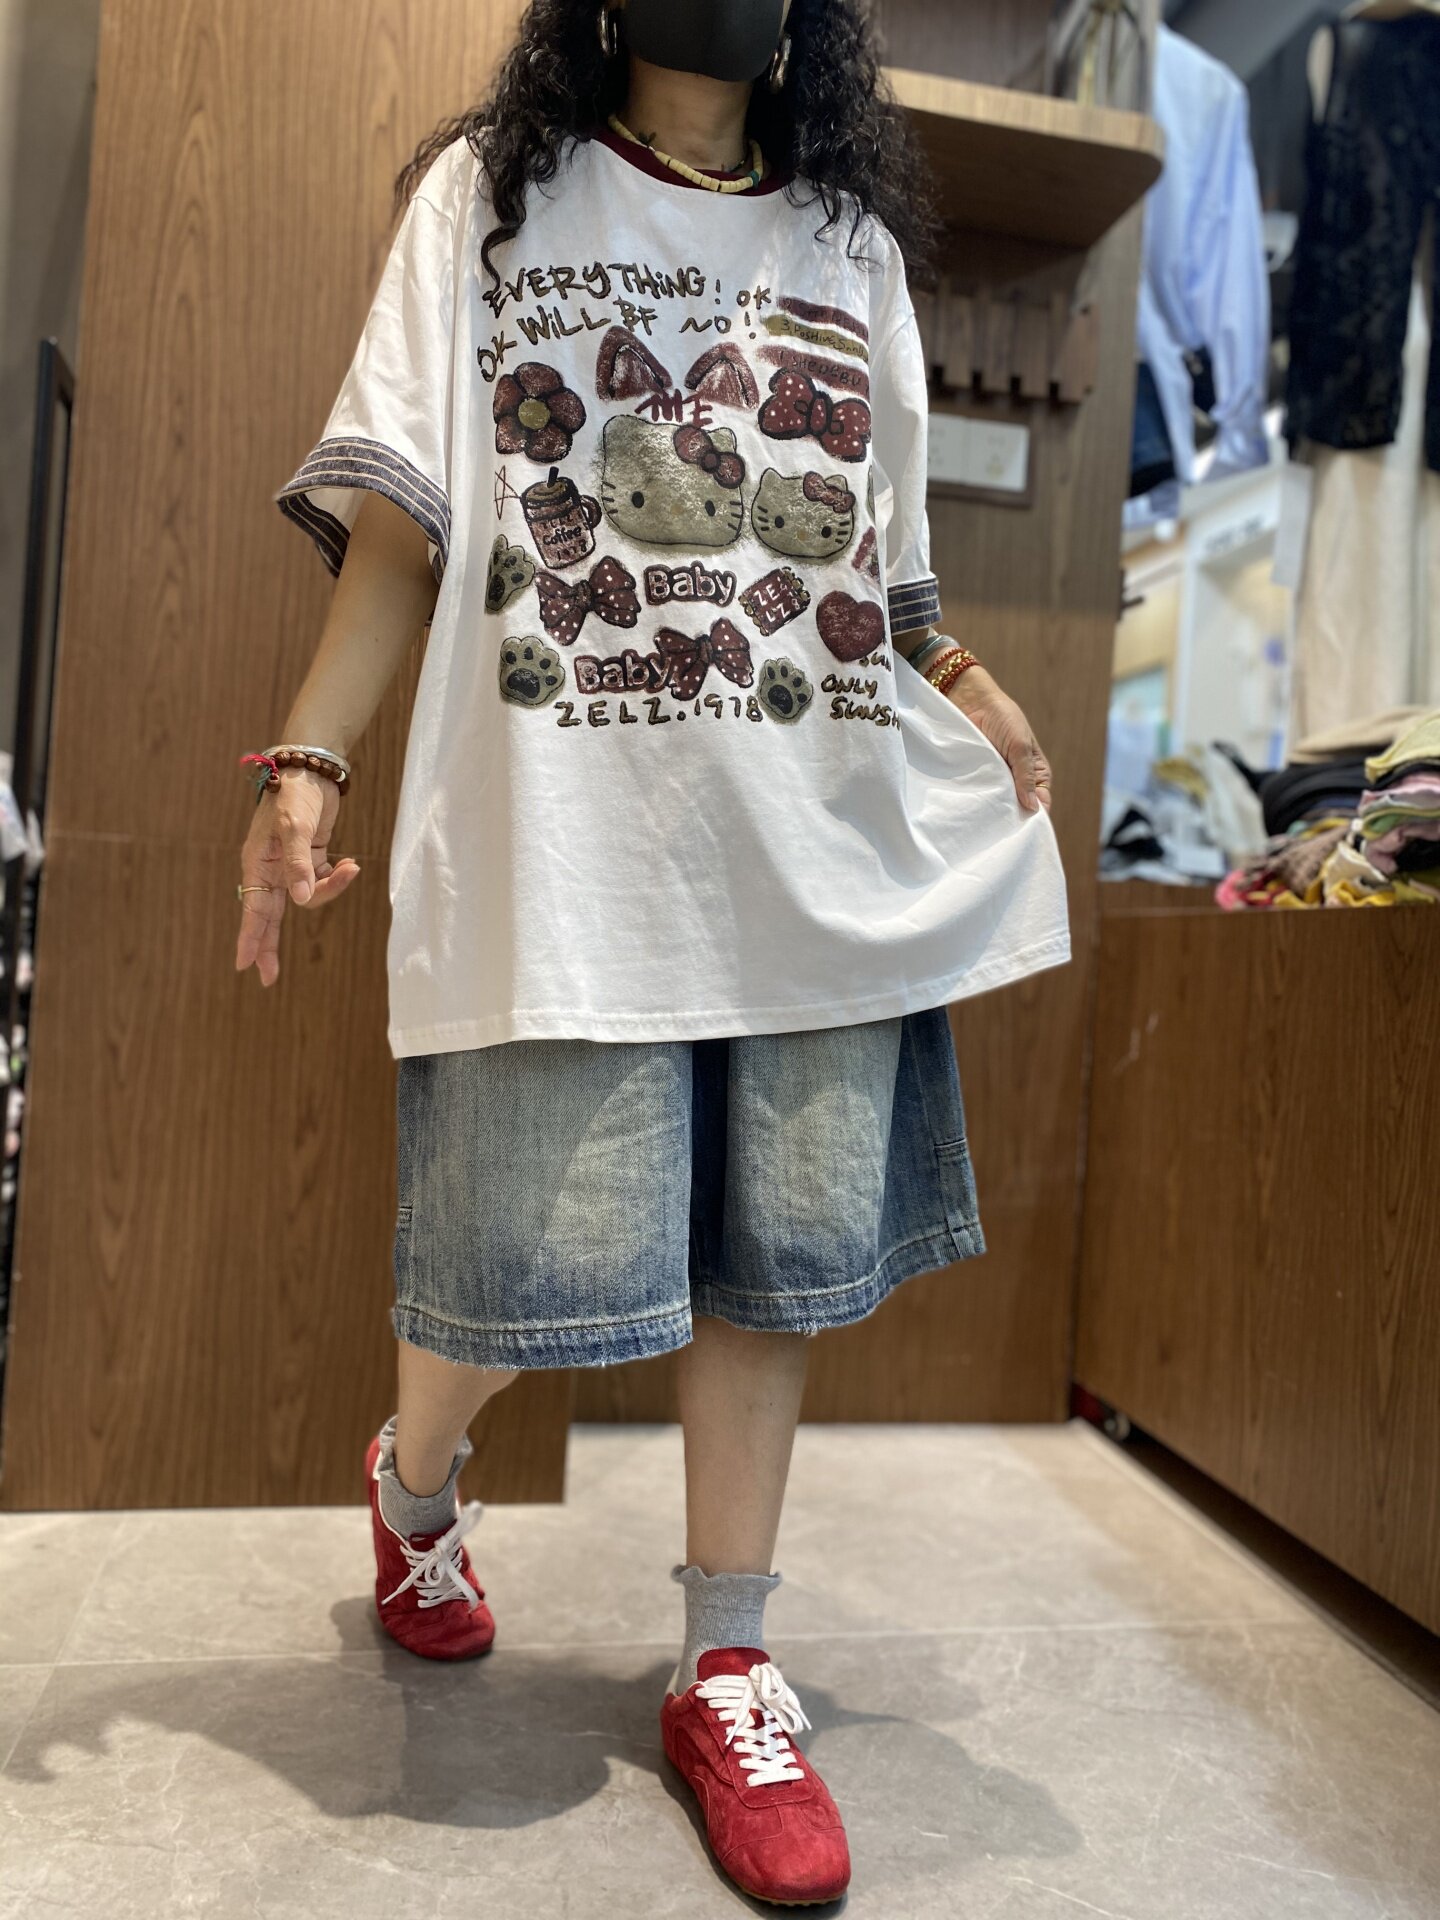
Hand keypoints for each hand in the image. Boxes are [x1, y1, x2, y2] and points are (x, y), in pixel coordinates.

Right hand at [234, 769, 360, 986]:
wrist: (312, 771)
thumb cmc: (294, 796)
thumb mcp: (296, 828)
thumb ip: (299, 865)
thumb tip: (300, 901)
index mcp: (257, 862)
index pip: (252, 907)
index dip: (250, 937)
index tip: (242, 964)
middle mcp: (271, 868)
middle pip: (269, 914)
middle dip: (269, 944)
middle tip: (268, 978)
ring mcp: (291, 865)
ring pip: (305, 898)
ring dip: (330, 890)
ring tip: (349, 869)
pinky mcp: (312, 858)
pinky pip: (323, 881)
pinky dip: (338, 878)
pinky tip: (352, 863)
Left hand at [947, 665, 1052, 814]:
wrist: (970, 700)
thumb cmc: (1003, 718)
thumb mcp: (1020, 746)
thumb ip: (1026, 776)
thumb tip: (1033, 807)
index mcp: (1035, 772)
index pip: (1041, 801)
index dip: (1036, 815)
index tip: (1026, 829)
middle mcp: (1017, 779)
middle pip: (1019, 807)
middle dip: (1014, 818)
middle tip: (1005, 832)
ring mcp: (996, 779)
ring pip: (998, 804)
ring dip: (994, 812)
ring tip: (989, 825)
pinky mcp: (976, 776)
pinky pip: (979, 794)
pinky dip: (978, 802)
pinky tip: (974, 811)